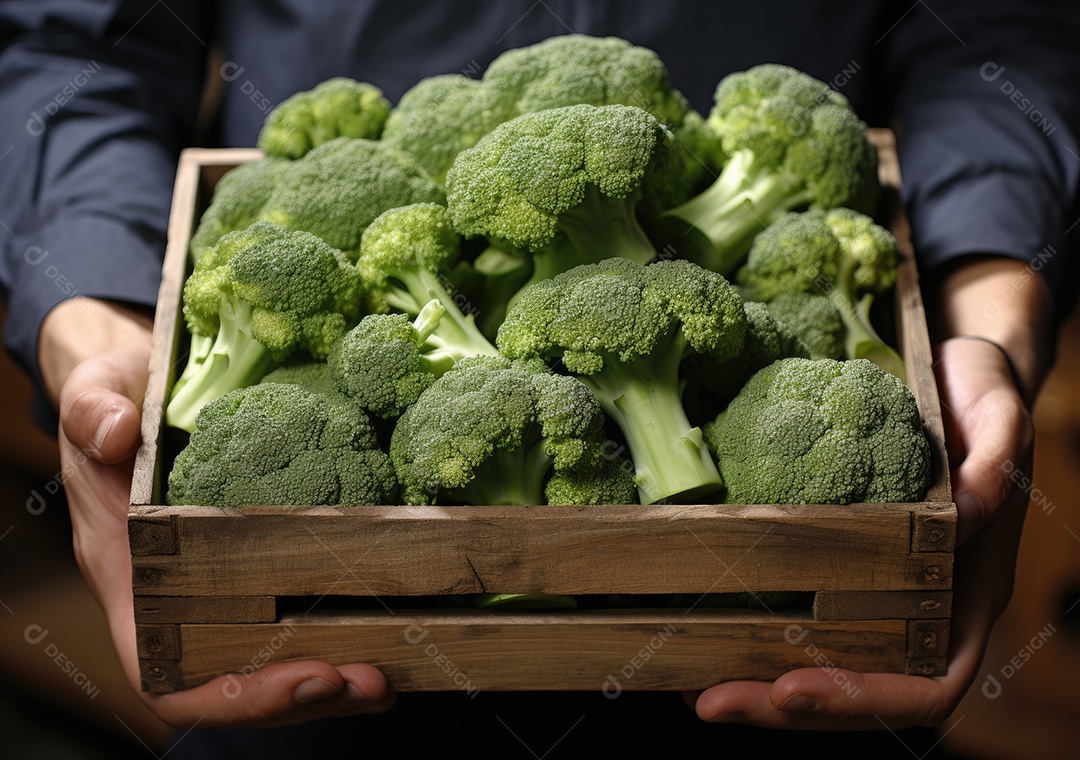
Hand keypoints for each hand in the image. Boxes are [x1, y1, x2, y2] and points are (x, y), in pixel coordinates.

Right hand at [46, 298, 394, 728]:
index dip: (231, 695)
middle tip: (372, 681)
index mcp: (131, 576)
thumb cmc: (119, 398)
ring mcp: (225, 586)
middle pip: (235, 684)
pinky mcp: (266, 562)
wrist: (148, 388)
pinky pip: (300, 619)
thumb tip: (114, 432)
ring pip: (274, 665)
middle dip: (305, 697)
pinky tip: (391, 628)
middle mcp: (177, 598)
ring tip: (385, 677)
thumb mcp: (98, 391)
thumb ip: (92, 409)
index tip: (304, 676)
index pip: (166, 673)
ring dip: (334, 684)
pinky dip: (344, 635)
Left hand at [692, 256, 1050, 728]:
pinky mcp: (836, 562)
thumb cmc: (980, 398)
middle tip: (710, 700)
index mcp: (968, 593)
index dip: (865, 699)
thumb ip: (993, 464)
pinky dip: (748, 632)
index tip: (792, 685)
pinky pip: (798, 615)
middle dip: (783, 704)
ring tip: (691, 684)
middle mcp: (921, 607)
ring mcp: (876, 590)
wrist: (948, 375)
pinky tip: (696, 628)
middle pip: (860, 692)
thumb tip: (965, 512)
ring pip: (821, 666)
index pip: (930, 683)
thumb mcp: (999, 417)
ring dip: (755, 682)